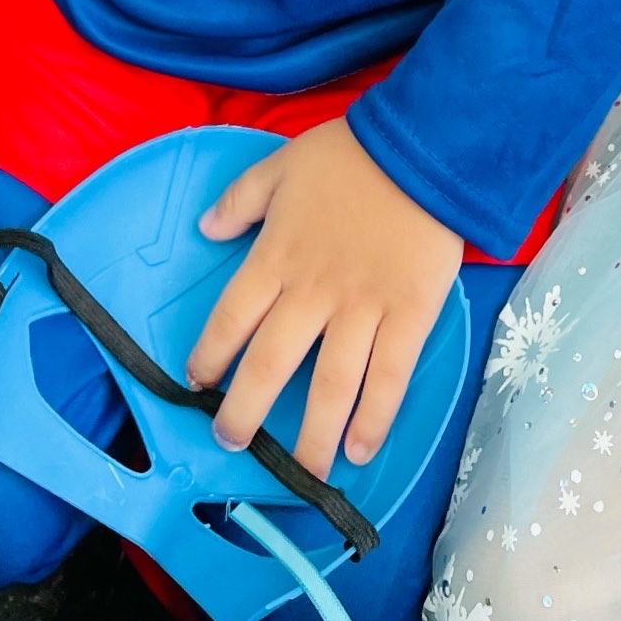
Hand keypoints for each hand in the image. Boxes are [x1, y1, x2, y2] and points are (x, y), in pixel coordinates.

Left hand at [186, 120, 462, 477]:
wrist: (423, 148)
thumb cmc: (351, 155)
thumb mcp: (282, 164)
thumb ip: (241, 199)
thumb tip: (204, 228)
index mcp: (278, 257)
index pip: (231, 317)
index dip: (210, 354)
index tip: (197, 381)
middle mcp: (313, 292)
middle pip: (272, 365)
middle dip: (246, 412)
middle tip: (232, 441)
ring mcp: (363, 310)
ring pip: (331, 387)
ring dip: (312, 437)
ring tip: (300, 472)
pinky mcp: (409, 317)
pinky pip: (389, 378)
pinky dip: (374, 419)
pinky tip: (360, 450)